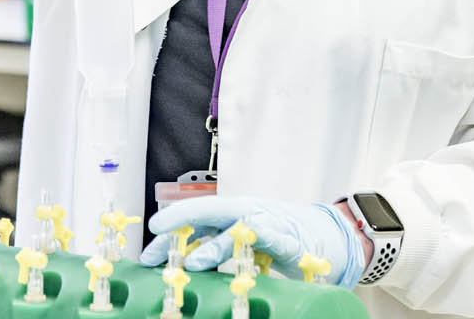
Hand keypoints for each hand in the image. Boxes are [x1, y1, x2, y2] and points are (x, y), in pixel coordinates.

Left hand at [139, 196, 366, 289]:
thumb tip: (177, 261)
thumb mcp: (239, 239)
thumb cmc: (276, 235)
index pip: (196, 215)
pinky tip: (250, 251)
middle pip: (211, 211)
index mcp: (231, 212)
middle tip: (158, 235)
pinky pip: (276, 242)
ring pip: (238, 228)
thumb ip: (212, 246)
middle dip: (183, 220)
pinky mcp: (290, 241)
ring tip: (193, 262)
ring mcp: (269, 223)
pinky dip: (264, 244)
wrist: (323, 234)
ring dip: (215, 245)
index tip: (150, 234)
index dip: (173, 222)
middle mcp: (247, 211)